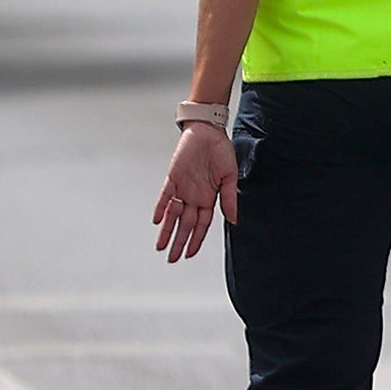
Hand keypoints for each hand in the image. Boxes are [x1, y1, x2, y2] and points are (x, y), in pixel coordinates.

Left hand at [153, 122, 237, 261]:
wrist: (208, 131)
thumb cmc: (221, 151)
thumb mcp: (230, 177)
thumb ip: (229, 199)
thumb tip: (234, 220)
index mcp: (208, 199)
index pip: (201, 226)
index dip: (195, 240)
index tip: (189, 254)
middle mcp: (194, 196)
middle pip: (185, 225)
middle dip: (179, 242)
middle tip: (172, 259)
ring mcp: (182, 188)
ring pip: (172, 215)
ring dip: (167, 230)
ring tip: (160, 246)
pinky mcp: (172, 178)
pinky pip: (165, 196)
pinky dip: (160, 208)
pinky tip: (157, 220)